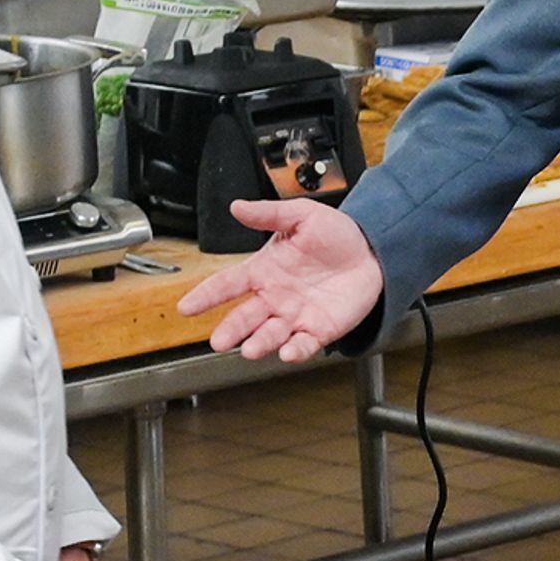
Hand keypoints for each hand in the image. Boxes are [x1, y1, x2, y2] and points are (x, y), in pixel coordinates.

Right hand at [180, 198, 384, 362]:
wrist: (372, 251)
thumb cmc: (336, 235)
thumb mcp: (301, 215)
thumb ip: (269, 214)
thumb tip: (238, 207)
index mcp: (264, 270)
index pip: (227, 284)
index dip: (206, 295)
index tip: (187, 306)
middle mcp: (275, 297)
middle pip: (245, 317)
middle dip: (231, 330)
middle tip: (219, 341)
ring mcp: (295, 315)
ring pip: (270, 334)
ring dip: (259, 343)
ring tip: (249, 349)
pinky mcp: (319, 329)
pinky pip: (303, 344)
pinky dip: (294, 351)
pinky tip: (287, 353)